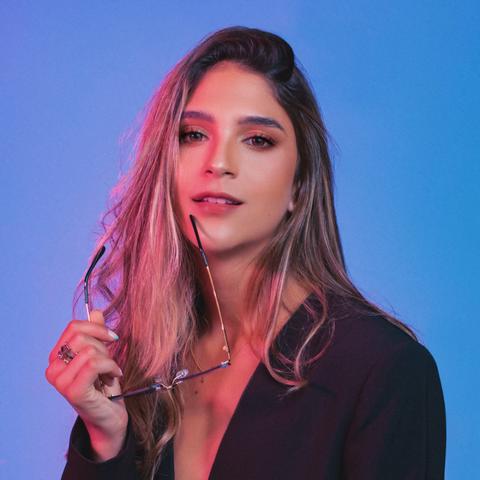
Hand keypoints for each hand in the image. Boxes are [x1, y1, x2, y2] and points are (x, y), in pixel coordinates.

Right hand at [45, 310, 127, 460]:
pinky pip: (94, 363)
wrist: (110, 417)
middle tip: (109, 362)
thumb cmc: (105, 386)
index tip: (112, 337)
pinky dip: (110, 367)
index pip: (73, 327)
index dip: (97, 328)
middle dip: (103, 346)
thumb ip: (96, 334)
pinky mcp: (73, 391)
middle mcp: (53, 369)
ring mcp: (60, 382)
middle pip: (81, 337)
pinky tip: (113, 377)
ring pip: (90, 350)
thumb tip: (96, 312)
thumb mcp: (102, 355)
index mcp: (56, 357)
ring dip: (109, 360)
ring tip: (110, 373)